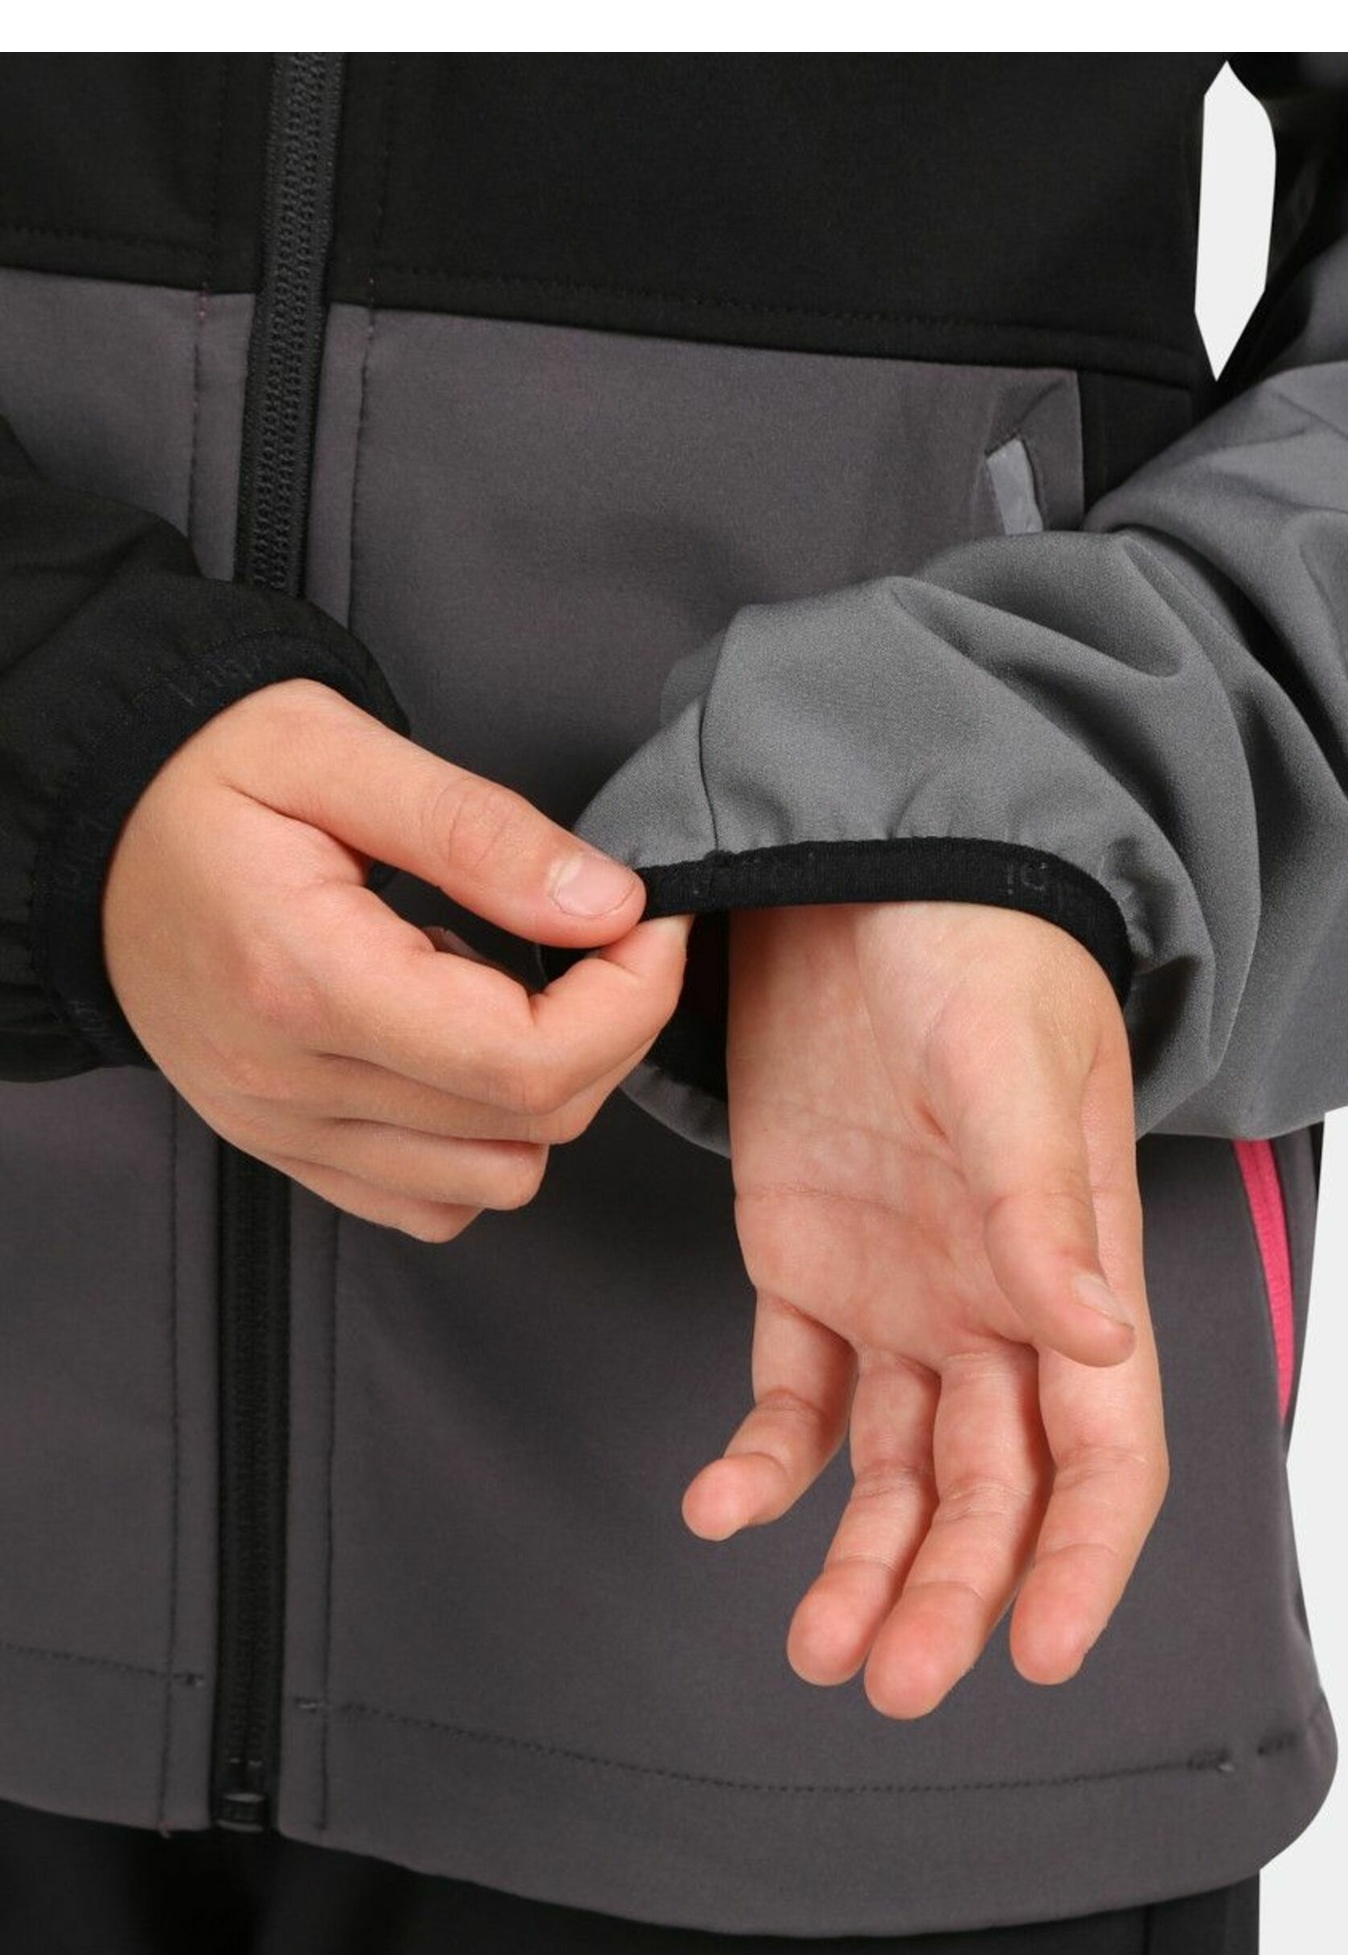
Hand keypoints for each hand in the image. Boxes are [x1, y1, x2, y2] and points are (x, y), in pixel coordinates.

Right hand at [103, 677, 688, 1239]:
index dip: (631, 999)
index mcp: (308, 982)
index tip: (647, 920)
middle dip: (611, 1031)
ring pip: (497, 1179)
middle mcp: (291, 1084)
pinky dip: (483, 1142)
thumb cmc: (204, 777)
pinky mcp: (289, 1151)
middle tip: (598, 935)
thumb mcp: (335, 750)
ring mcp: (286, 1132)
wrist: (92, 832)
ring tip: (494, 985)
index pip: (530, 1059)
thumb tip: (608, 902)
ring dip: (546, 1089)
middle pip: (531, 1124)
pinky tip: (454, 1048)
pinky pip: (434, 1203)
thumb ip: (481, 832)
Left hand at [682, 900, 1165, 1716]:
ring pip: (893, 1466)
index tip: (1035, 1650)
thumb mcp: (1010, 1065)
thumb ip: (1042, 1203)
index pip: (1104, 1448)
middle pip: (991, 1484)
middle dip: (955, 1590)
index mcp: (1070, 1266)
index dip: (1081, 1557)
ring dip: (864, 1562)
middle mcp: (991, 1301)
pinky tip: (721, 1506)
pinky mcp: (802, 1262)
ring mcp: (895, 1290)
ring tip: (819, 1648)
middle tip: (896, 1680)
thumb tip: (1101, 1335)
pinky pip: (792, 1389)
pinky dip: (762, 1459)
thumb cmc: (969, 953)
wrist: (855, 874)